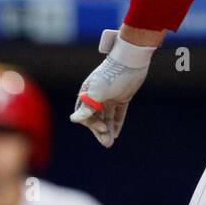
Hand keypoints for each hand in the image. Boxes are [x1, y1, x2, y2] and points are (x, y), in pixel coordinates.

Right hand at [69, 29, 156, 147]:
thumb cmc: (112, 74)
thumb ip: (88, 106)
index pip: (85, 114)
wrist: (131, 60)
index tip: (101, 128)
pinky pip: (118, 113)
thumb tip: (74, 119)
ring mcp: (110, 97)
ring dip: (107, 129)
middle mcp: (97, 96)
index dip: (92, 124)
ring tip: (110, 143)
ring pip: (107, 117)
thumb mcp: (98, 91)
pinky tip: (116, 133)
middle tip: (107, 144)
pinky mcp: (122, 97)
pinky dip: (116, 122)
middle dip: (100, 131)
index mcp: (87, 94)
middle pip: (96, 118)